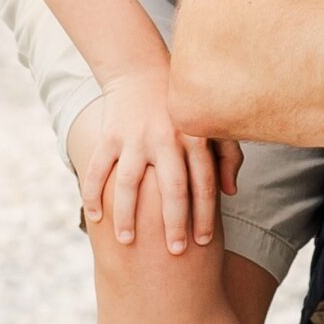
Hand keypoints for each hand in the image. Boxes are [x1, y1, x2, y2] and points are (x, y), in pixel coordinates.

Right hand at [73, 67, 231, 254]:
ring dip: (127, 216)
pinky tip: (94, 217)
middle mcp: (165, 140)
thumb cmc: (183, 108)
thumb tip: (231, 192)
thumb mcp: (212, 126)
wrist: (141, 70)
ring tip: (127, 242)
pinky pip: (99, 169)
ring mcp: (134, 138)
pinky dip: (93, 193)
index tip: (204, 242)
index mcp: (194, 140)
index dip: (206, 215)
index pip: (204, 185)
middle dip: (174, 223)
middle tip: (174, 252)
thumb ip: (227, 158)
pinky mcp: (109, 135)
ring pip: (129, 184)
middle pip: (172, 189)